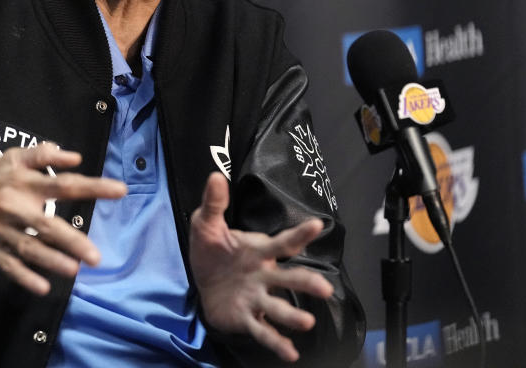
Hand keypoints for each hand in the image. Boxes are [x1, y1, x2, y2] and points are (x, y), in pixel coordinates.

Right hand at [0, 142, 126, 294]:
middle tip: (96, 256)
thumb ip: (42, 155)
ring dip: (53, 261)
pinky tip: (43, 287)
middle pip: (48, 225)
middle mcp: (14, 207)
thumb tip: (75, 156)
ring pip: (30, 249)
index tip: (120, 191)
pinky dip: (24, 277)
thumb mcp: (10, 160)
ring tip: (76, 271)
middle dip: (72, 240)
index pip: (64, 183)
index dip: (92, 187)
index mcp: (24, 183)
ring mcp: (1, 232)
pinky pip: (9, 266)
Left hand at [190, 173, 333, 361]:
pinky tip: (291, 353)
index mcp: (258, 251)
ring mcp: (257, 298)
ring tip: (307, 323)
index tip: (318, 224)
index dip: (300, 234)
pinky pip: (263, 331)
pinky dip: (277, 342)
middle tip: (324, 289)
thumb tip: (215, 176)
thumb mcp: (207, 224)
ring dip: (293, 316)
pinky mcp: (246, 318)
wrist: (201, 281)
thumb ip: (214, 203)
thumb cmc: (211, 250)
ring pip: (279, 307)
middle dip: (307, 282)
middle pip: (290, 277)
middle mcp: (264, 275)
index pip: (283, 241)